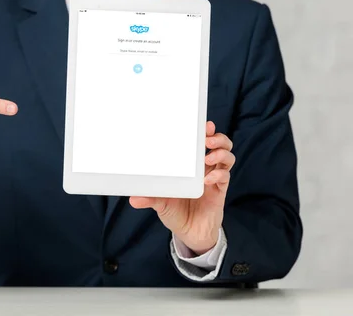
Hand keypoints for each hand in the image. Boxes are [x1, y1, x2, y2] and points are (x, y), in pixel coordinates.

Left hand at [129, 121, 234, 254]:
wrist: (189, 233)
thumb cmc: (175, 212)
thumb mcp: (160, 202)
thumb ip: (149, 198)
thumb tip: (133, 198)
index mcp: (190, 165)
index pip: (201, 142)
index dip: (205, 131)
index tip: (204, 124)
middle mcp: (204, 168)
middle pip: (220, 144)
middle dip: (217, 138)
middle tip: (207, 139)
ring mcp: (214, 178)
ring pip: (227, 157)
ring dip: (220, 153)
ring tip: (207, 157)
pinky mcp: (219, 191)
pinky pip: (225, 177)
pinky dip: (219, 175)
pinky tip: (207, 179)